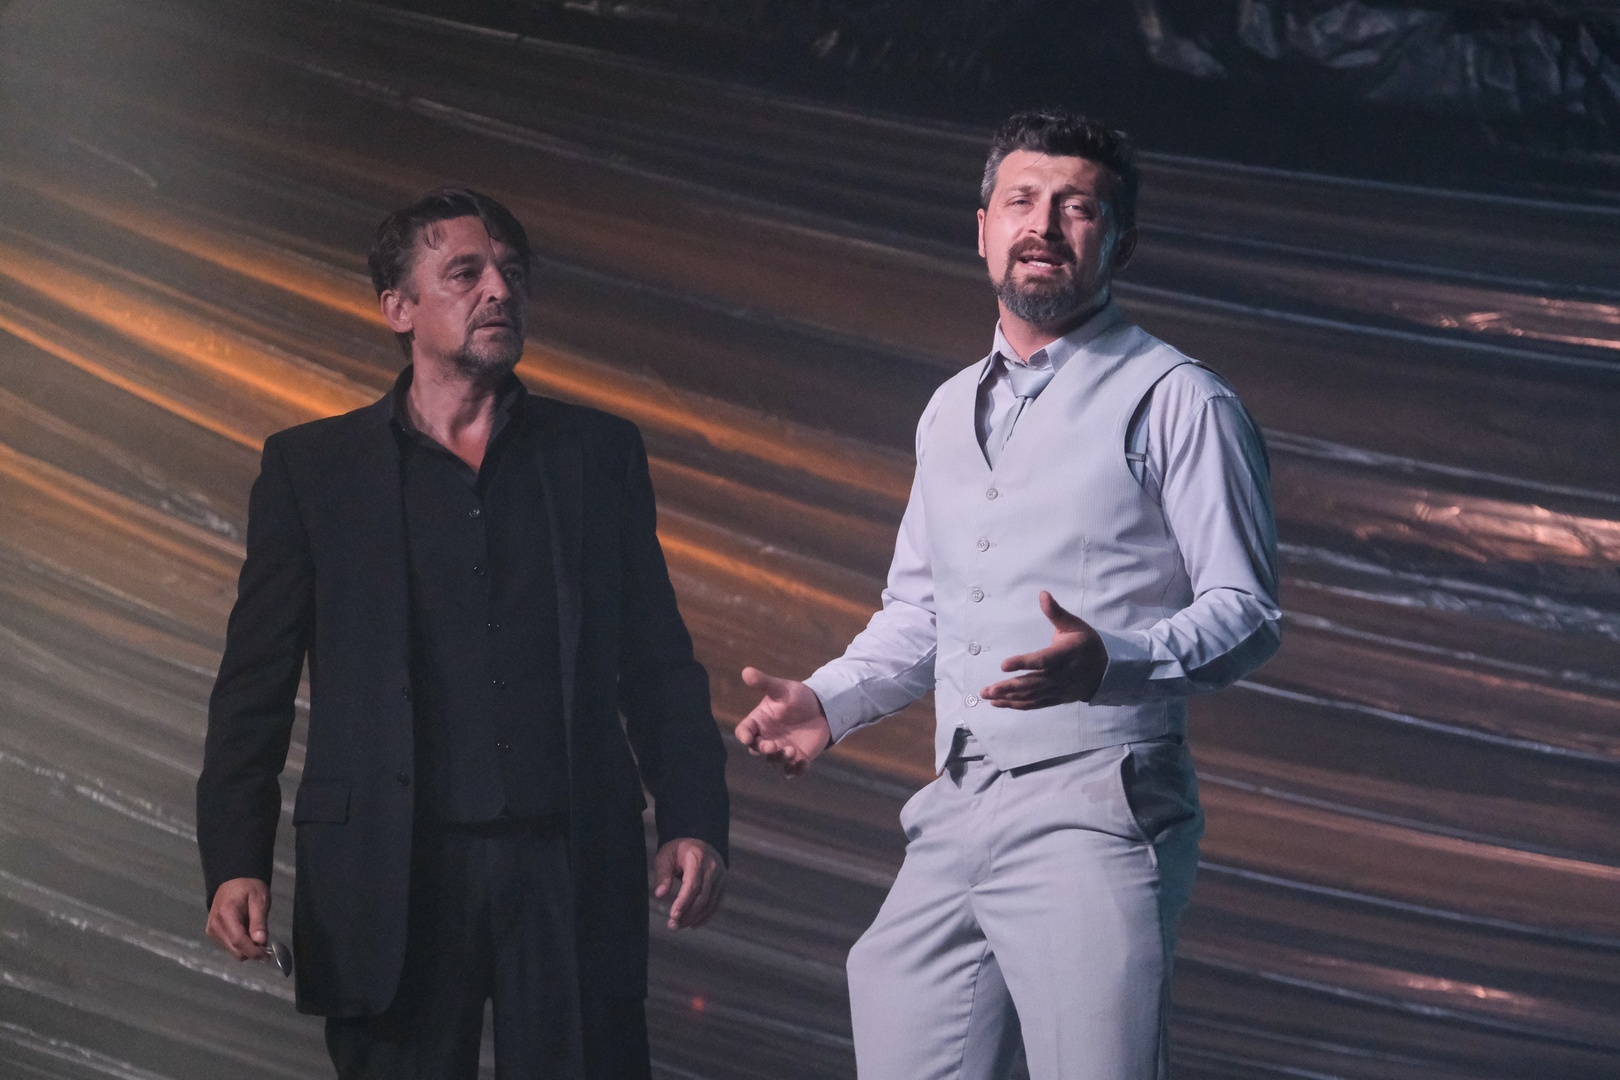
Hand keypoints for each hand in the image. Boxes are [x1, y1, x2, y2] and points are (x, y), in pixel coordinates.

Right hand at [205, 877, 270, 960]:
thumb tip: (261, 942)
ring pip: (232, 950)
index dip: (253, 952)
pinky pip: (228, 946)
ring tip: (254, 931)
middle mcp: (215, 925)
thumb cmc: (249, 887)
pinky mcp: (211, 933)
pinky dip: (239, 943)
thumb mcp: (260, 900)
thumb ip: (259, 922)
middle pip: (235, 950)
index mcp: (226, 914)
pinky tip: (245, 930)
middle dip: (252, 951)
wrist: (233, 880)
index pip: (239, 941)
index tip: (267, 957)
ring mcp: (211, 930)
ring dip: (246, 947)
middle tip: (265, 941)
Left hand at [653, 838, 725, 929]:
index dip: (683, 902)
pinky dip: (705, 916)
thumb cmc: (678, 850)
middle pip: (702, 897)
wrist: (699, 840)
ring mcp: (720, 876)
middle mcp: (713, 868)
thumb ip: (663, 875)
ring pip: (710, 903)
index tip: (673, 915)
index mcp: (697, 858)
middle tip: (673, 926)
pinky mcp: (723, 884)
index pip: (692, 885)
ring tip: (680, 926)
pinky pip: (716, 903)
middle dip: (688, 914)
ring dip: (695, 918)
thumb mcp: (666, 856)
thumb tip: (659, 894)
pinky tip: (693, 924)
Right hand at [735, 667, 830, 777]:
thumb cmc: (797, 697)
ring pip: (774, 761)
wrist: (822, 708)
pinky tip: (804, 763)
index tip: (747, 737)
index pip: (744, 732)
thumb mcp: (781, 689)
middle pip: (756, 750)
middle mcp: (766, 738)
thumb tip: (746, 671)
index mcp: (759, 722)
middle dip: (763, 750)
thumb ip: (764, 683)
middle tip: (773, 746)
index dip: (743, 736)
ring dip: (780, 759)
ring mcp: (781, 750)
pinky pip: (792, 771)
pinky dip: (796, 770)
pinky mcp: (797, 759)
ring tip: (791, 750)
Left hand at [980, 591, 1108, 708]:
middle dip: (1008, 687)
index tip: (1004, 665)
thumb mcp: (1074, 625)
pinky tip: (999, 703)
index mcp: (1064, 655)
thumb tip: (1042, 594)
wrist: (1106, 670)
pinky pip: (1034, 704)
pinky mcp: (1055, 698)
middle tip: (987, 690)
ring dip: (1008, 697)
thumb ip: (1056, 613)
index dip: (1023, 663)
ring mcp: (1057, 689)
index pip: (1042, 661)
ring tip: (988, 696)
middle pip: (1032, 683)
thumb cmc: (1086, 644)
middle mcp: (1060, 675)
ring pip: (1031, 696)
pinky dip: (1016, 705)